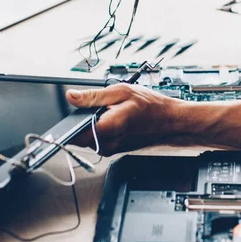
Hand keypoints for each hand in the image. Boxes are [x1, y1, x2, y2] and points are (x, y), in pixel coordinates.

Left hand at [66, 83, 180, 155]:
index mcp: (108, 128)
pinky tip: (115, 118)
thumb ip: (94, 96)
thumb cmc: (150, 105)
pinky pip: (99, 140)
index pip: (74, 135)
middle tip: (100, 105)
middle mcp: (108, 144)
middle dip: (84, 119)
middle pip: (81, 135)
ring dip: (94, 124)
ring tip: (111, 110)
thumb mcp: (122, 91)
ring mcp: (112, 149)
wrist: (170, 121)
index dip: (70, 123)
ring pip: (89, 138)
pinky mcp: (115, 150)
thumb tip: (71, 96)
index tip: (73, 113)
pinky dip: (103, 128)